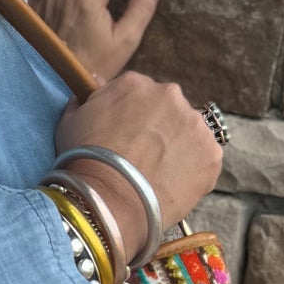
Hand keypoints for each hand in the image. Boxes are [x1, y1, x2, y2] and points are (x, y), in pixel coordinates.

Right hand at [54, 70, 224, 260]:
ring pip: (189, 134)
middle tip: (143, 159)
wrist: (110, 199)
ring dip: (179, 149)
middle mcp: (170, 95)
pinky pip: (204, 160)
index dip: (133, 118)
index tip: (127, 137)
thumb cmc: (84, 161)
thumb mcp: (71, 121)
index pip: (139, 94)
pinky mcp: (211, 154)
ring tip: (158, 176)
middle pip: (168, 111)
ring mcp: (195, 124)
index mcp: (136, 84)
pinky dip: (193, 171)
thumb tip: (95, 84)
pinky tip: (172, 185)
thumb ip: (86, 98)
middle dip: (160, 130)